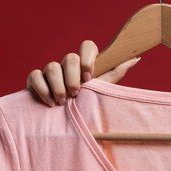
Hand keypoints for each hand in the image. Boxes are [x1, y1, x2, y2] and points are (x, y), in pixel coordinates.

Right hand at [26, 40, 140, 105]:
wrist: (66, 125)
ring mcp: (51, 71)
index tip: (89, 77)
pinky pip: (35, 76)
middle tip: (76, 94)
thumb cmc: (86, 105)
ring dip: (59, 87)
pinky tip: (51, 103)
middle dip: (73, 78)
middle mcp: (67, 65)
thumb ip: (115, 74)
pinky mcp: (35, 80)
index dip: (87, 58)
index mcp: (85, 64)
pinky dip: (43, 90)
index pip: (87, 45)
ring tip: (64, 102)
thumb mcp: (102, 90)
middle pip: (69, 57)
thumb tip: (135, 58)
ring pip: (52, 66)